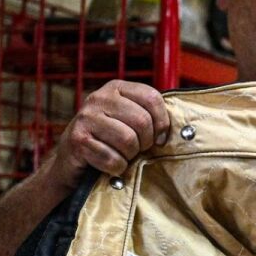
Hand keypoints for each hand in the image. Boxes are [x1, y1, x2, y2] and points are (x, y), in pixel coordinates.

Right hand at [48, 80, 169, 184]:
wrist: (72, 160)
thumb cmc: (109, 140)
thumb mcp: (129, 120)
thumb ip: (150, 116)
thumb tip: (183, 128)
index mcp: (116, 88)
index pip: (152, 98)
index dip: (162, 122)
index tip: (160, 138)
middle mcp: (99, 98)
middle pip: (142, 121)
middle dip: (145, 142)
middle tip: (137, 149)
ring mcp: (85, 118)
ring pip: (128, 140)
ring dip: (130, 156)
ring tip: (122, 154)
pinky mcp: (77, 140)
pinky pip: (112, 159)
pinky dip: (116, 167)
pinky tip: (109, 163)